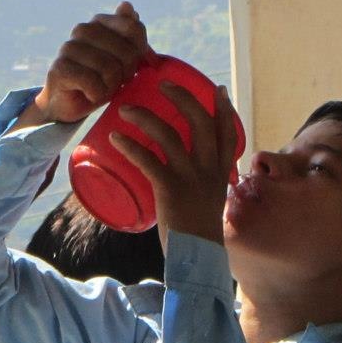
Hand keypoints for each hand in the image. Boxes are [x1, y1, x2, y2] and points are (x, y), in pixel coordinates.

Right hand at [28, 2, 152, 125]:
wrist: (69, 104)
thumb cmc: (100, 79)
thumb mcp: (123, 57)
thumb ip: (130, 32)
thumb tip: (126, 4)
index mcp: (99, 21)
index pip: (134, 28)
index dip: (139, 53)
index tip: (130, 67)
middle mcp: (82, 29)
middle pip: (127, 52)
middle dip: (126, 74)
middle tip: (113, 82)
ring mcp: (69, 47)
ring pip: (110, 69)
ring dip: (110, 87)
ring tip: (100, 89)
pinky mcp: (59, 68)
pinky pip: (93, 83)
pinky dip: (96, 95)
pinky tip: (89, 95)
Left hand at [108, 80, 239, 249]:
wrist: (197, 258)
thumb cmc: (198, 233)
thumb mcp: (209, 202)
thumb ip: (201, 185)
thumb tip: (183, 176)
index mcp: (219, 171)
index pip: (227, 131)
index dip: (223, 108)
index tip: (217, 90)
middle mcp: (209, 169)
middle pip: (200, 121)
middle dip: (182, 97)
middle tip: (164, 84)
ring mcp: (190, 178)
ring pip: (169, 135)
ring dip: (145, 116)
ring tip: (125, 108)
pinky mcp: (170, 189)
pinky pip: (148, 159)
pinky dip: (130, 145)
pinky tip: (114, 137)